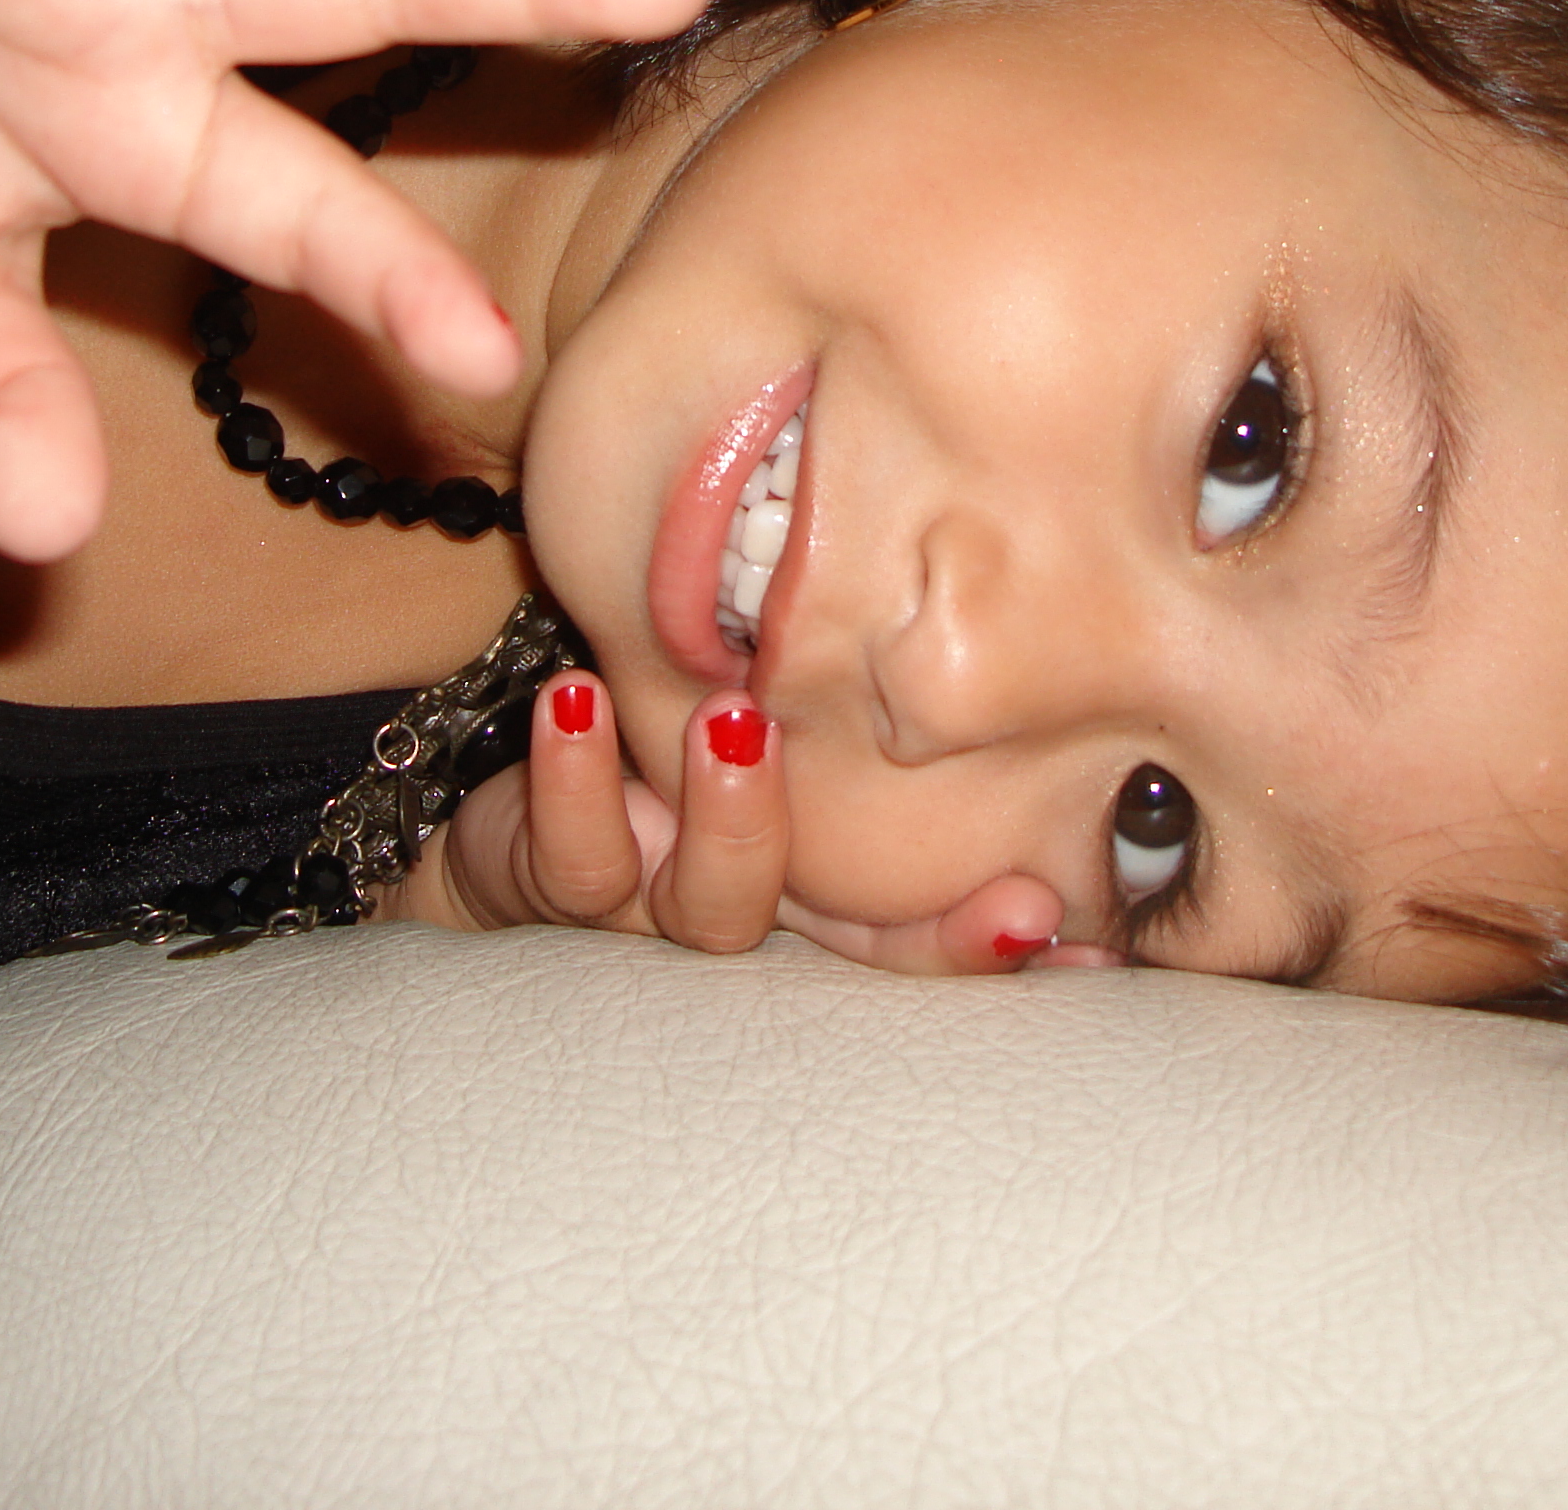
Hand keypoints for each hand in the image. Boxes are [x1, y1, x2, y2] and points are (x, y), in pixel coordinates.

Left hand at [398, 675, 1080, 971]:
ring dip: (737, 820)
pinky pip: (573, 860)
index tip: (1064, 921)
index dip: (991, 935)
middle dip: (928, 931)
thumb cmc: (666, 761)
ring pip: (712, 909)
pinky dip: (576, 779)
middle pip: (854, 946)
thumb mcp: (773, 724)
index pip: (922, 923)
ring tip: (737, 722)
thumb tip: (1003, 621)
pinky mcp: (560, 886)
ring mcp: (662, 908)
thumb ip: (862, 697)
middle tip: (1008, 894)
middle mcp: (759, 910)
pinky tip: (580, 700)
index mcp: (820, 882)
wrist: (503, 841)